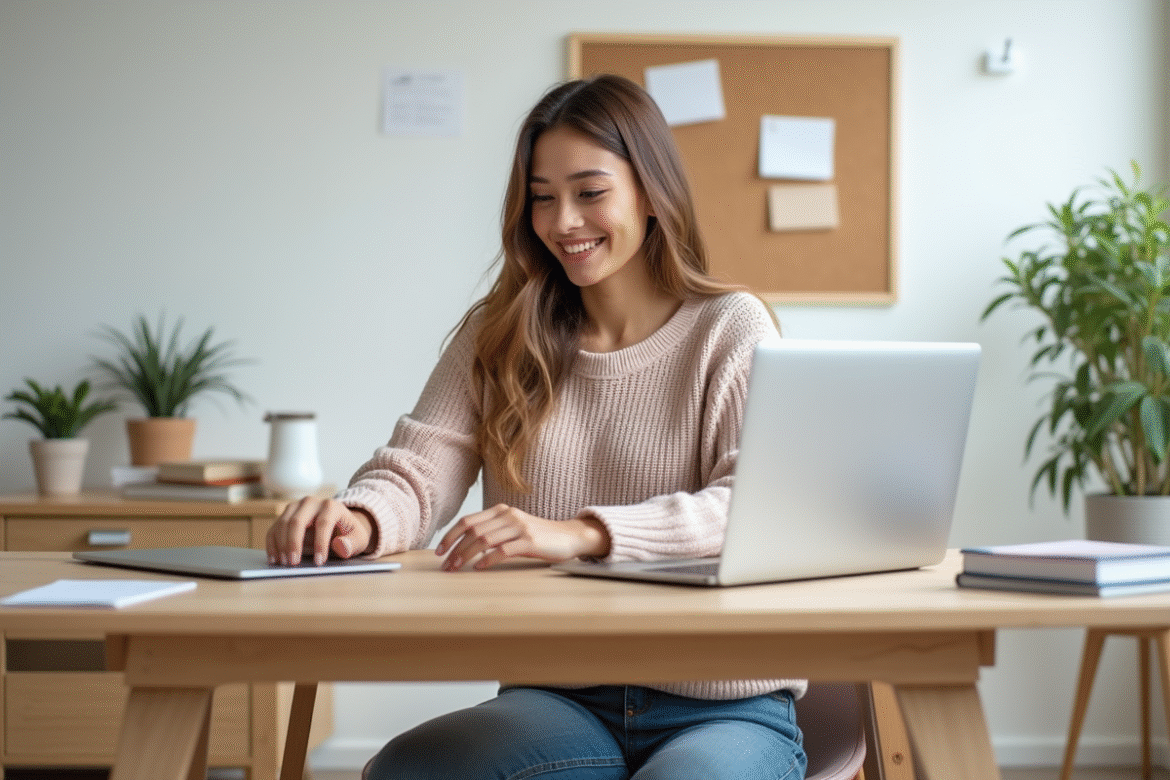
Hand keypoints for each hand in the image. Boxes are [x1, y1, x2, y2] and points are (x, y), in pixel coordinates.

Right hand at [266, 497, 373, 565]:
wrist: (338, 524)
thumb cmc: (348, 533)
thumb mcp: (358, 539)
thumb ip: (352, 543)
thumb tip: (340, 546)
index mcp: (331, 506)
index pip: (323, 523)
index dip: (320, 543)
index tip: (319, 562)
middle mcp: (311, 503)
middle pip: (297, 521)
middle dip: (294, 543)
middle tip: (294, 563)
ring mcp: (295, 508)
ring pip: (282, 524)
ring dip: (281, 545)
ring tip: (285, 563)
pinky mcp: (285, 516)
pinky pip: (274, 529)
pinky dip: (272, 544)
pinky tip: (275, 559)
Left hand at [436, 504, 609, 570]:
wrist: (569, 536)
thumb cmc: (538, 537)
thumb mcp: (513, 529)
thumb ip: (493, 532)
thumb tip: (465, 547)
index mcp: (501, 511)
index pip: (468, 521)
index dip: (450, 536)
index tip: (439, 551)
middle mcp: (508, 515)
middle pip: (472, 530)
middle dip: (455, 549)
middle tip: (445, 566)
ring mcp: (519, 527)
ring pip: (484, 539)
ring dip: (467, 555)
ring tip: (457, 568)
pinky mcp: (530, 541)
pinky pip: (503, 550)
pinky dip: (488, 559)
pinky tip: (480, 568)